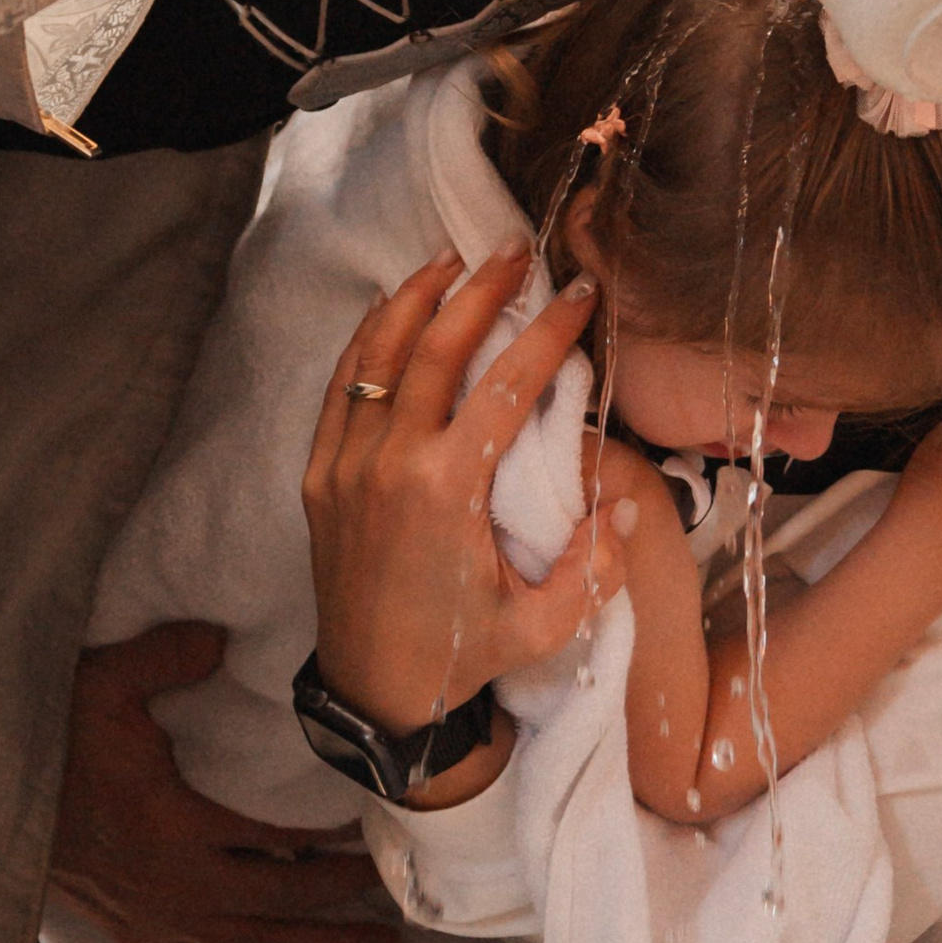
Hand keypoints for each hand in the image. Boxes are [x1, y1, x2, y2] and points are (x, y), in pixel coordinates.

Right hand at [51, 622, 405, 942]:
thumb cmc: (43, 739)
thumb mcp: (100, 682)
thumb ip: (165, 657)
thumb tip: (220, 634)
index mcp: (170, 825)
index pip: (272, 838)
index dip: (327, 840)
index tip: (375, 831)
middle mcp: (171, 883)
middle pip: (278, 903)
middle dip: (342, 903)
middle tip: (400, 901)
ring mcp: (153, 914)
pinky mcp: (133, 928)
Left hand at [303, 249, 625, 732]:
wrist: (373, 693)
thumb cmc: (463, 658)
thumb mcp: (543, 626)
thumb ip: (592, 566)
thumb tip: (622, 500)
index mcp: (446, 491)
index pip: (504, 386)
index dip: (546, 334)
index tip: (579, 295)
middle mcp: (389, 465)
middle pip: (436, 348)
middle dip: (479, 290)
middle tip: (515, 249)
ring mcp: (346, 467)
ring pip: (378, 356)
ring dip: (416, 299)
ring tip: (451, 258)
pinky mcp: (319, 477)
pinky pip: (340, 389)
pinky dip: (367, 341)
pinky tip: (392, 311)